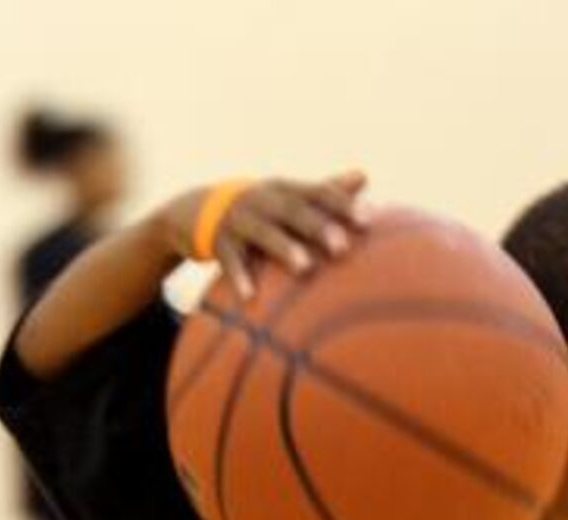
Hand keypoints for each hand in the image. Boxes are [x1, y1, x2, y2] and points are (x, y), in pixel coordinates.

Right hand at [170, 172, 371, 299]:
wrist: (197, 209)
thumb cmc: (259, 209)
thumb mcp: (287, 197)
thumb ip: (324, 192)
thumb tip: (365, 175)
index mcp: (285, 190)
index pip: (318, 192)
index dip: (343, 204)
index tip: (370, 219)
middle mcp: (263, 200)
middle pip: (294, 210)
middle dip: (318, 226)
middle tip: (343, 247)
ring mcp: (239, 219)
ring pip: (264, 233)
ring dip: (284, 248)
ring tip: (305, 268)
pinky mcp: (217, 241)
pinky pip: (230, 260)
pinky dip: (239, 276)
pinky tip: (250, 296)